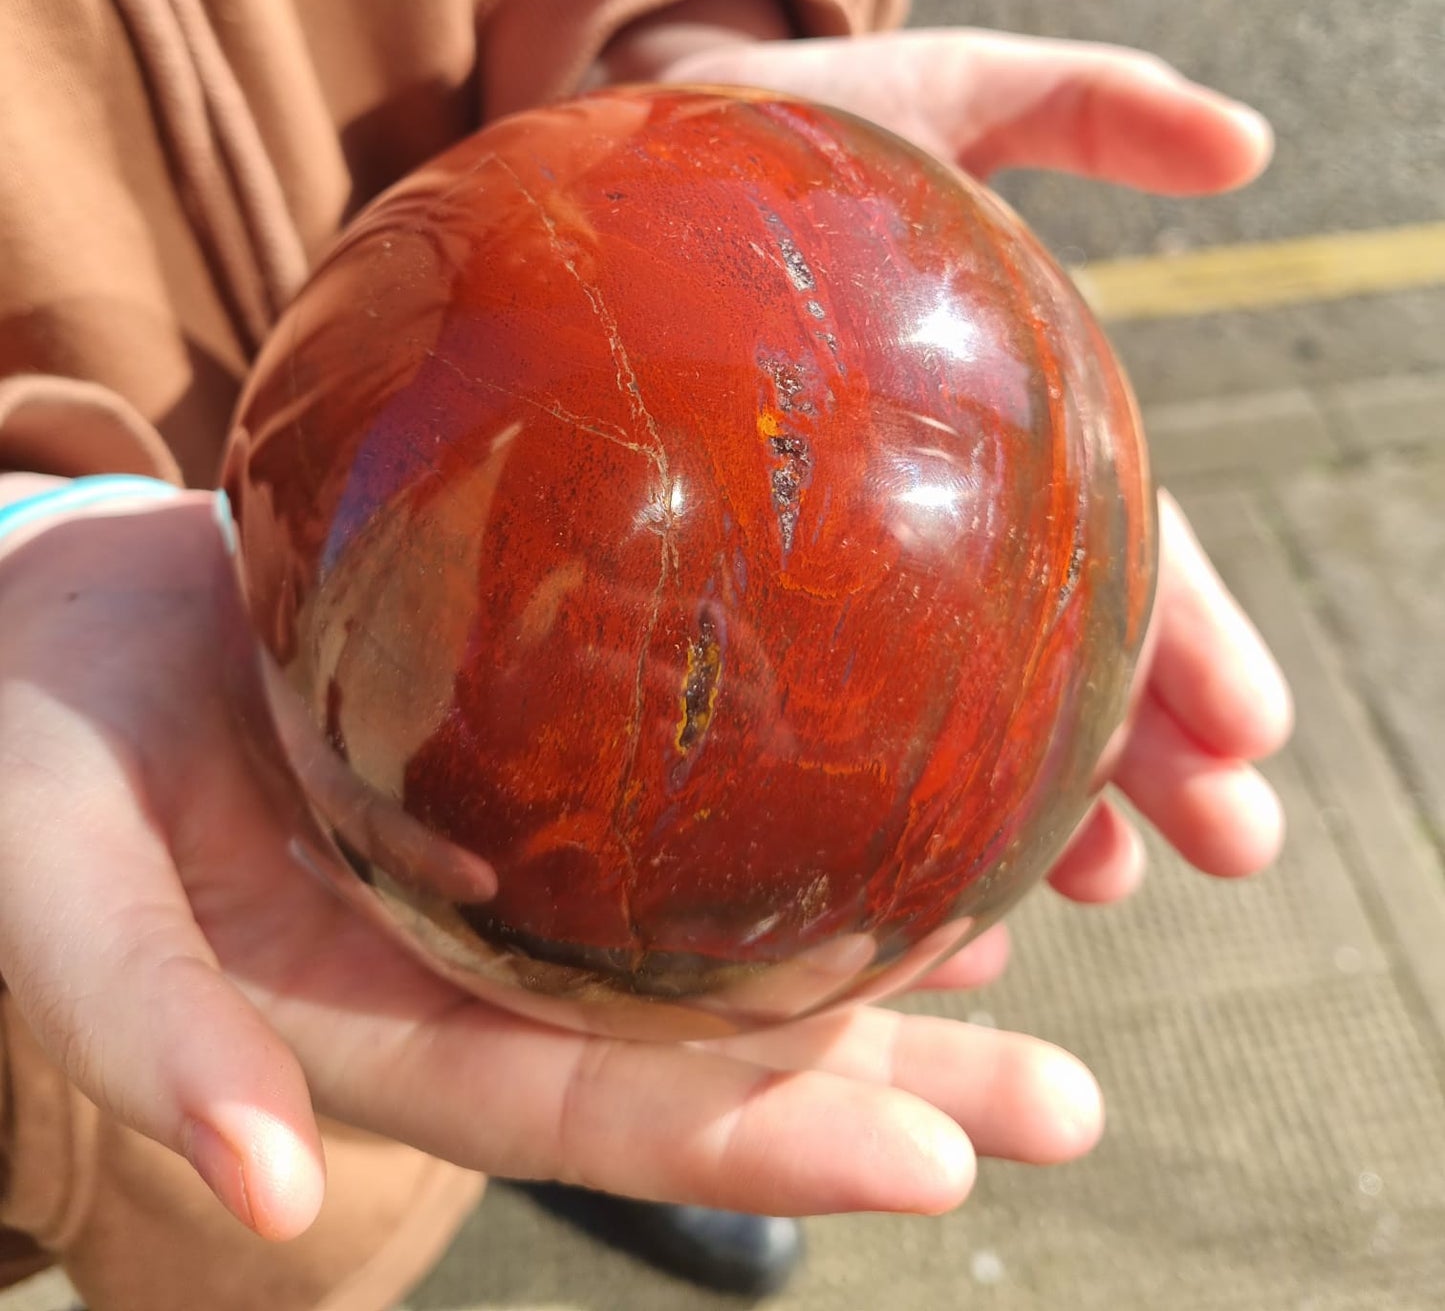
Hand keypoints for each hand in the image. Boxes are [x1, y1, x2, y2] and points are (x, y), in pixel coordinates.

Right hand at [0, 487, 1097, 1244]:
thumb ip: (143, 1022)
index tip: (936, 1162)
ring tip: (1038, 953)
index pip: (597, 1109)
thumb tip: (264, 1178)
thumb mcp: (55, 882)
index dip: (760, 1142)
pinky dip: (790, 814)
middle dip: (882, 1085)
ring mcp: (502, 856)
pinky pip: (674, 797)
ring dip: (873, 955)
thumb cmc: (30, 757)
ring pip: (713, 928)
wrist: (36, 628)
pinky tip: (900, 798)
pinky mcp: (507, 742)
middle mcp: (472, 957)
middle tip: (1066, 1103)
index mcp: (381, 1020)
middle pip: (699, 1046)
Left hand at [636, 26, 1294, 909]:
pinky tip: (905, 885)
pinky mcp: (728, 586)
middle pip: (1062, 649)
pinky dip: (871, 804)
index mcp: (1003, 425)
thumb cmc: (785, 131)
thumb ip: (1086, 105)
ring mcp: (841, 558)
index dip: (1192, 636)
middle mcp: (938, 510)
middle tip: (1233, 847)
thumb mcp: (940, 91)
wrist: (620, 162)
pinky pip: (801, 716)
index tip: (1253, 734)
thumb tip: (1250, 145)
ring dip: (1047, 804)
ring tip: (1107, 884)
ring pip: (959, 709)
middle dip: (1156, 754)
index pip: (1120, 546)